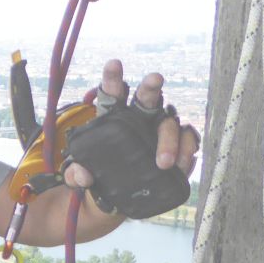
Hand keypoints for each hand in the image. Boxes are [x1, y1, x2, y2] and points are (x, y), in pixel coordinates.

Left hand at [64, 60, 199, 189]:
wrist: (118, 200)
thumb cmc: (98, 178)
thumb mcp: (80, 179)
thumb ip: (75, 175)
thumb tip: (82, 175)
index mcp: (112, 119)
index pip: (111, 95)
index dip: (112, 78)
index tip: (113, 63)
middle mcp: (139, 119)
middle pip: (147, 97)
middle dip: (150, 86)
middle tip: (155, 78)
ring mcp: (160, 131)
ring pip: (170, 123)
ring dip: (168, 140)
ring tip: (162, 163)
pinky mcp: (178, 146)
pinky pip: (188, 140)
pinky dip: (186, 152)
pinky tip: (180, 165)